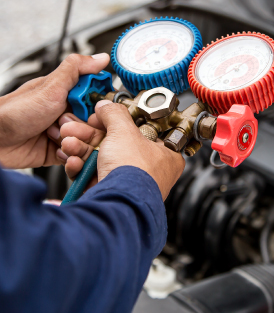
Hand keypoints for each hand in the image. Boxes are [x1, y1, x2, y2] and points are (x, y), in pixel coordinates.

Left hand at [0, 53, 109, 168]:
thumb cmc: (15, 112)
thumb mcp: (50, 87)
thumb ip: (76, 69)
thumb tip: (101, 57)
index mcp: (67, 94)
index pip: (97, 98)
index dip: (99, 105)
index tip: (93, 109)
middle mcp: (66, 112)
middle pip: (94, 122)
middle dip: (83, 126)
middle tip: (64, 123)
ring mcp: (62, 132)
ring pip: (86, 140)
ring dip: (74, 141)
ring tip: (56, 137)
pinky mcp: (57, 151)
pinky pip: (76, 156)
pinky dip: (70, 155)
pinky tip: (59, 150)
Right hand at [60, 100, 184, 199]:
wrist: (117, 205)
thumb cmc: (134, 174)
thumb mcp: (124, 132)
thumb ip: (114, 115)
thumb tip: (107, 107)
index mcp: (165, 155)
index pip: (142, 131)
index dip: (120, 122)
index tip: (103, 116)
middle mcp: (150, 171)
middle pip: (117, 144)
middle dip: (90, 135)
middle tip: (76, 128)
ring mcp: (129, 184)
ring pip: (102, 159)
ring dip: (81, 149)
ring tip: (69, 142)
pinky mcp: (111, 194)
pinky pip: (95, 177)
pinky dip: (81, 168)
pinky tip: (73, 162)